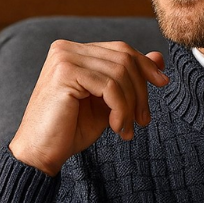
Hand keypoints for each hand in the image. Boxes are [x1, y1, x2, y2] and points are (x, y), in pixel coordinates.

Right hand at [9, 40, 169, 175]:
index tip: (163, 83)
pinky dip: (121, 108)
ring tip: (126, 128)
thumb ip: (129, 81)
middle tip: (143, 120)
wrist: (40, 154)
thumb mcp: (108, 103)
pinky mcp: (65, 73)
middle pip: (124, 59)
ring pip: (120, 73)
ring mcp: (64, 58)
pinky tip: (116, 127)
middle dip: (140, 91)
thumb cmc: (70, 131)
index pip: (121, 50)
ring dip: (130, 105)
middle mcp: (67, 48)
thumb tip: (159, 58)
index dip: (145, 66)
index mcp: (75, 52)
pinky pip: (110, 86)